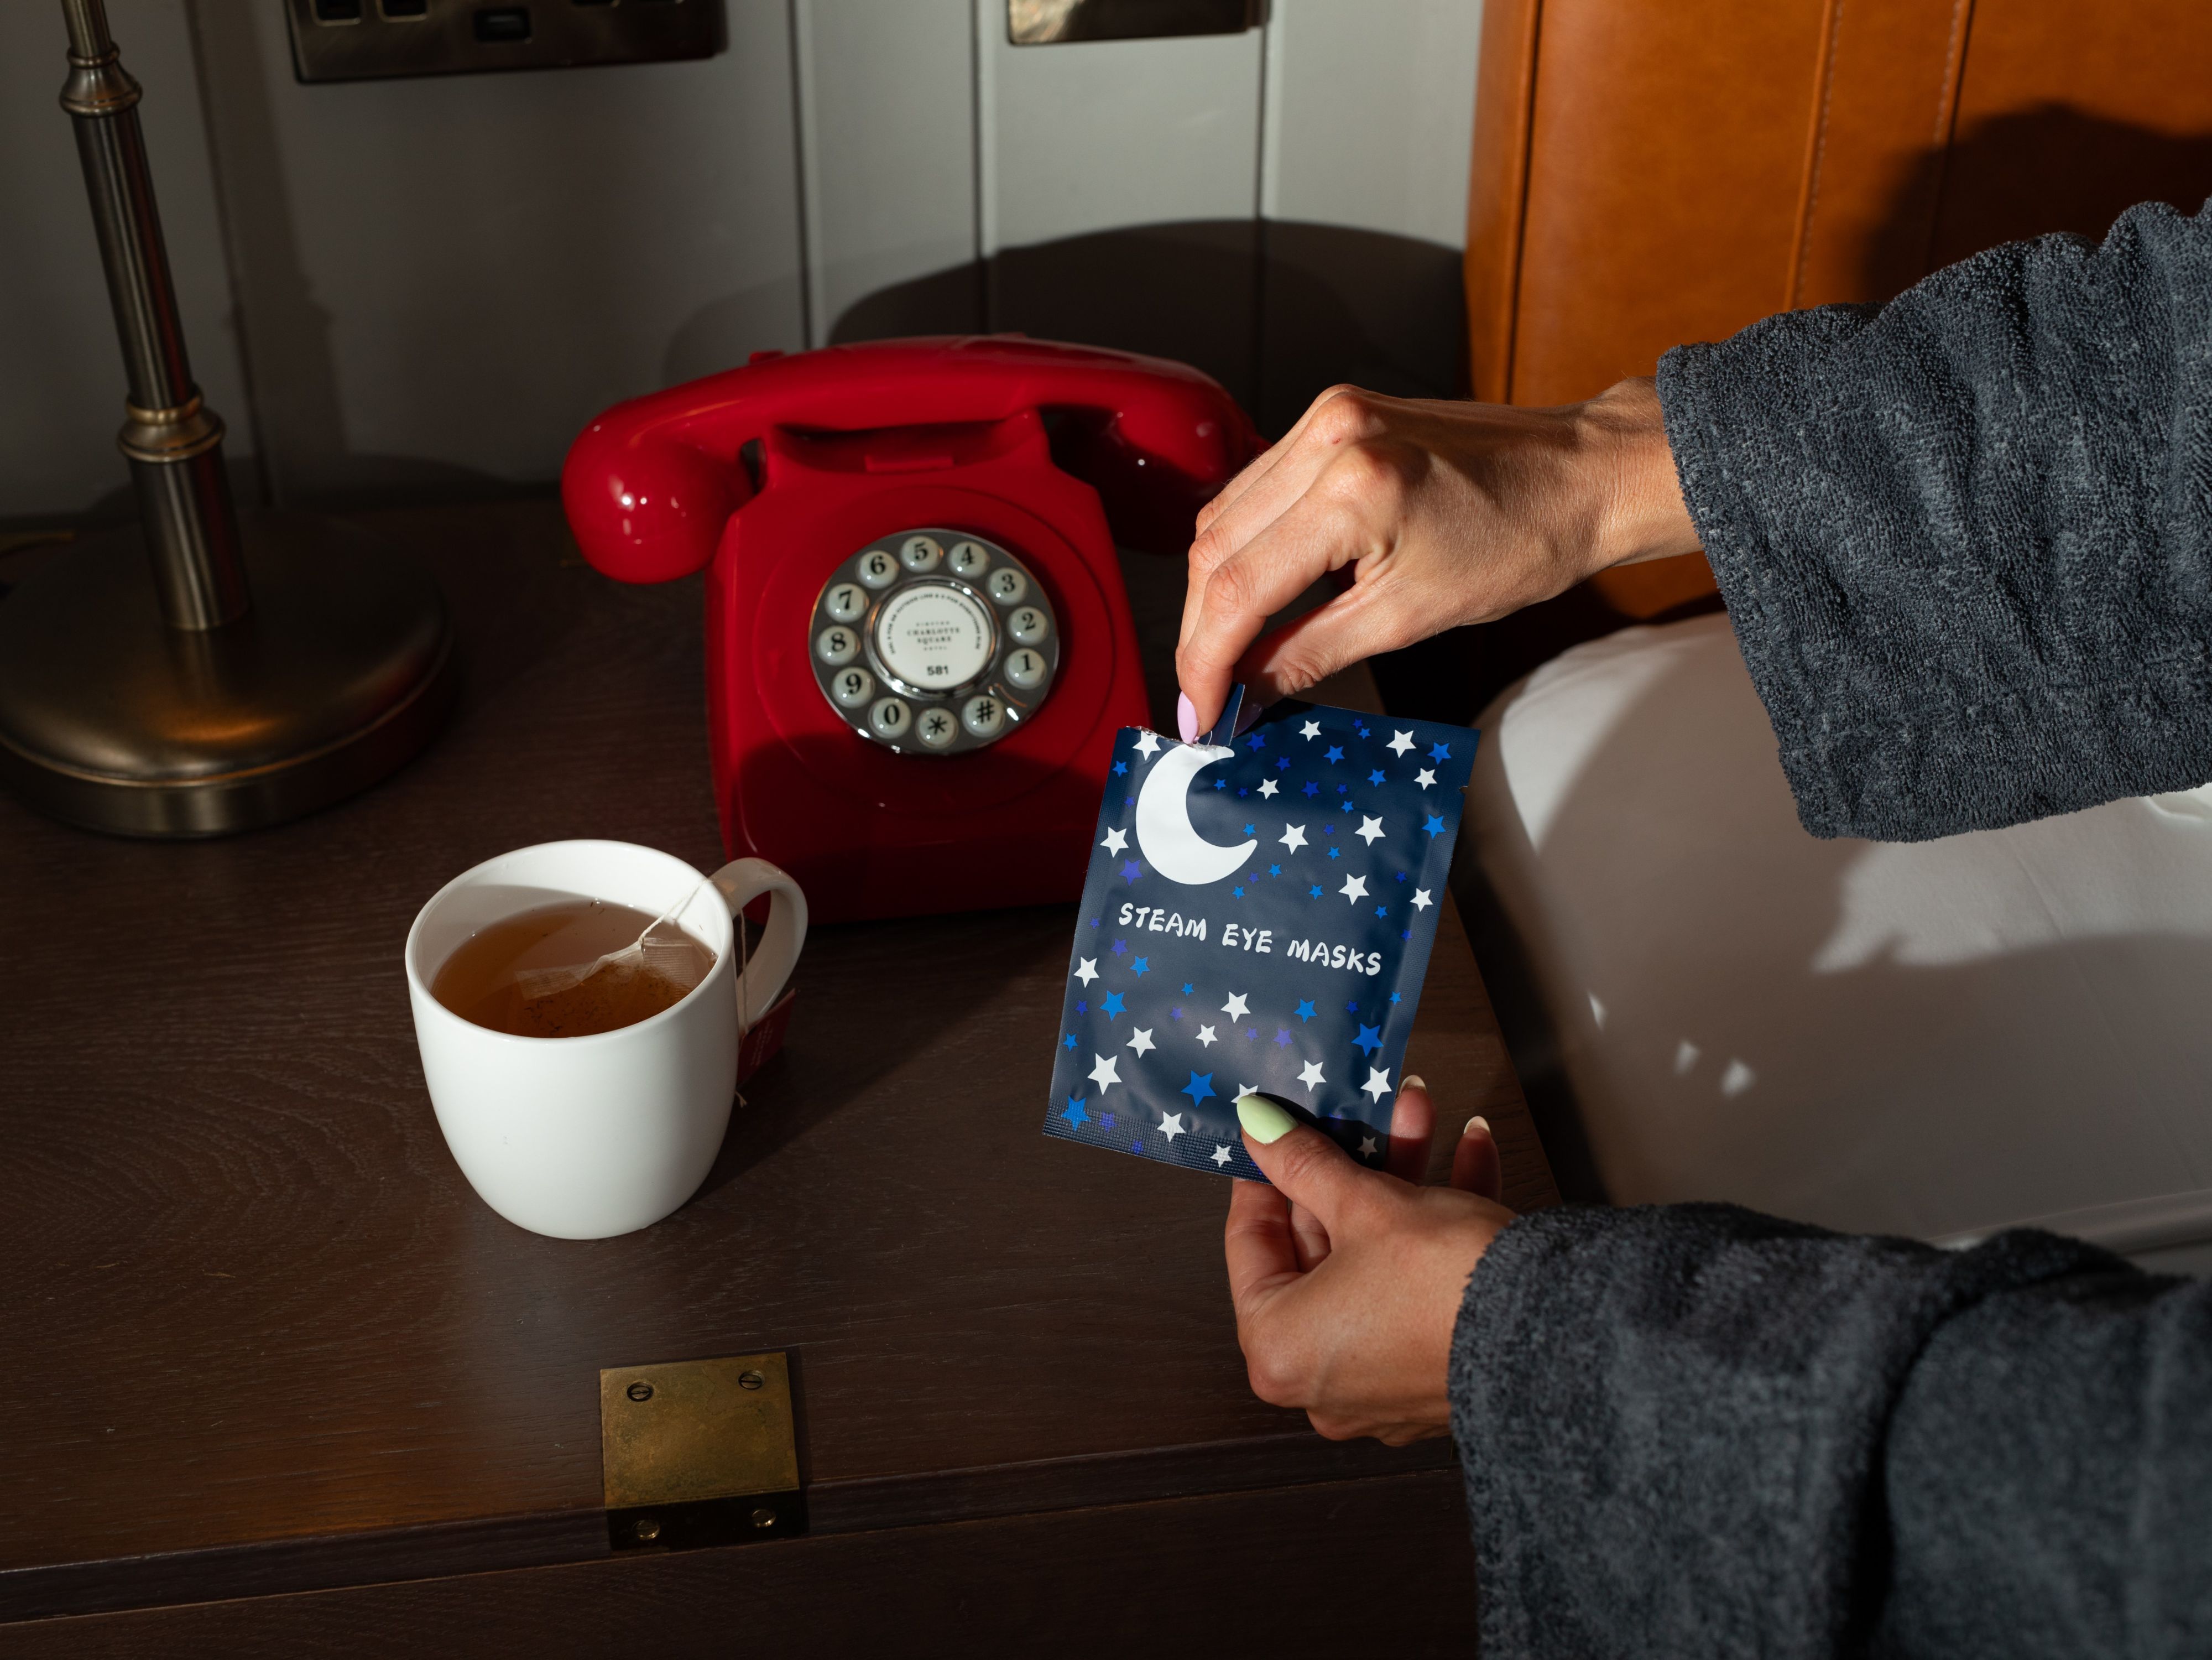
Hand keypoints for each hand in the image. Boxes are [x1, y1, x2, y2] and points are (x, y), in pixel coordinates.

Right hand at [1175, 377, 1700, 734]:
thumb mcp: (1412, 617)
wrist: (1584, 475)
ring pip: (1225, 514)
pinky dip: (1246, 544)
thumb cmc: (1525, 538)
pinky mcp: (1334, 414)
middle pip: (1214, 546)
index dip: (1204, 659)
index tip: (1201, 711)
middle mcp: (1329, 437)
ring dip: (1215, 588)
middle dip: (1201, 629)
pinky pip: (1258, 487)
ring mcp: (1328, 417)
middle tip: (1208, 693)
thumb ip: (1311, 653)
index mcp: (1352, 488)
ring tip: (1225, 651)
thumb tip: (1246, 691)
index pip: (1235, 587)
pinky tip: (1255, 590)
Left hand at [1224, 1080, 1514, 1443]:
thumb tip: (1259, 1128)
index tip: (1276, 1135)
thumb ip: (1303, 1162)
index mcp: (1279, 1349)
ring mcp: (1382, 1379)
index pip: (1251, 1245)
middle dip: (1351, 1166)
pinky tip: (1470, 1153)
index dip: (1266, 1176)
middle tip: (1356, 1113)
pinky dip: (1436, 1225)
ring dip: (1401, 1178)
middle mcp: (1322, 1379)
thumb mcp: (1363, 1202)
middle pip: (1321, 1246)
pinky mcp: (1436, 1366)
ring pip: (1375, 1257)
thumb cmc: (1446, 1286)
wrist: (1559, 1335)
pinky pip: (1417, 1285)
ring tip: (1419, 1113)